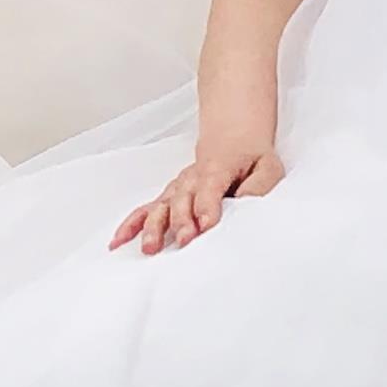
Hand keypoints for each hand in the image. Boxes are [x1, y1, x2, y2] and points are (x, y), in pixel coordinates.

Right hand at [113, 134, 284, 254]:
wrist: (232, 139)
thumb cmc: (250, 157)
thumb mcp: (268, 165)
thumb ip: (261, 184)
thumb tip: (249, 202)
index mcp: (217, 170)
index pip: (210, 188)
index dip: (208, 206)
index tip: (207, 225)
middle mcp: (192, 179)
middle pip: (182, 200)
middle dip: (182, 221)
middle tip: (184, 240)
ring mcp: (177, 189)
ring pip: (161, 206)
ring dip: (154, 226)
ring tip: (149, 247)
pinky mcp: (168, 197)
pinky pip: (147, 210)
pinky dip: (132, 225)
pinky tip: (119, 241)